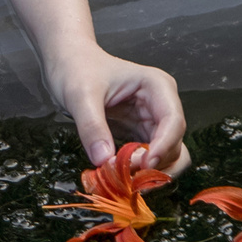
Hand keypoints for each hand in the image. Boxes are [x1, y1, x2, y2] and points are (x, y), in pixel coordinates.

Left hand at [45, 45, 190, 174]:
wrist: (67, 64)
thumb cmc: (77, 69)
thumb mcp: (80, 95)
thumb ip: (92, 126)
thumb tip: (104, 160)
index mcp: (157, 87)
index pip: (173, 122)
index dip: (163, 147)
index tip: (144, 165)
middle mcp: (161, 105)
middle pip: (174, 144)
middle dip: (155, 164)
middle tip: (126, 175)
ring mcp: (152, 121)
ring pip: (166, 156)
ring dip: (149, 172)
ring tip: (122, 177)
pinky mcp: (139, 134)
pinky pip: (148, 159)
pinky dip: (138, 171)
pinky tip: (119, 175)